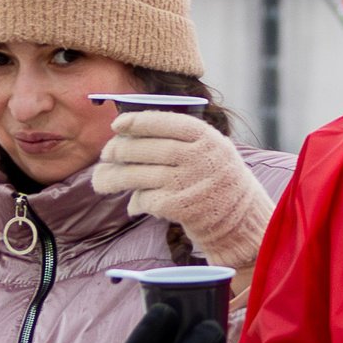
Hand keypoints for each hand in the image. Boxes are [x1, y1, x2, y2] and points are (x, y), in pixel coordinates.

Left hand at [90, 111, 274, 267]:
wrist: (242, 221)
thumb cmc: (217, 181)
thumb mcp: (211, 151)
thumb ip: (179, 140)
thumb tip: (128, 134)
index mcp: (207, 138)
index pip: (166, 122)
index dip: (137, 122)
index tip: (117, 125)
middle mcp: (200, 158)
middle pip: (148, 149)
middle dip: (120, 150)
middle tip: (105, 154)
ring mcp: (190, 183)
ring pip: (141, 176)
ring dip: (116, 178)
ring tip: (101, 181)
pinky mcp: (182, 208)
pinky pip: (147, 200)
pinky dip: (136, 202)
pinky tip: (134, 205)